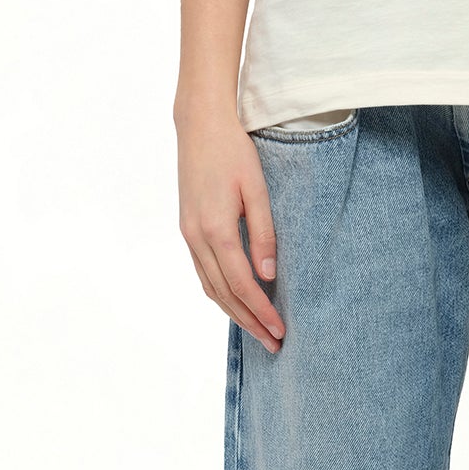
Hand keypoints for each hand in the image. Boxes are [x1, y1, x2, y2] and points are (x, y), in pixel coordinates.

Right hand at [176, 103, 284, 353]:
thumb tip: (269, 276)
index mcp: (215, 229)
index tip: (281, 330)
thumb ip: (264, 234)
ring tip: (257, 331)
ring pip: (210, 287)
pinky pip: (203, 272)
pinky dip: (220, 294)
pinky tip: (235, 302)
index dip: (262, 311)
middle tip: (274, 344)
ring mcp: (188, 234)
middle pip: (224, 294)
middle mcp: (196, 237)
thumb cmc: (234, 152)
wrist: (199, 125)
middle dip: (250, 322)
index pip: (242, 284)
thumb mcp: (258, 190)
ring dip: (234, 313)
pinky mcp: (187, 229)